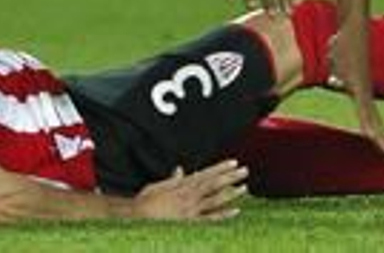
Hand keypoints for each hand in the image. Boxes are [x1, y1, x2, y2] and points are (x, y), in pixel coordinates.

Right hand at [132, 160, 248, 220]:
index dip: (221, 167)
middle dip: (230, 176)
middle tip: (245, 170)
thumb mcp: (158, 185)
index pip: (206, 173)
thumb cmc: (146, 200)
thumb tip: (179, 170)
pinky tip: (235, 211)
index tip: (234, 162)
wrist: (137, 215)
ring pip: (215, 198)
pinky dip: (223, 214)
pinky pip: (209, 218)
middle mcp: (189, 194)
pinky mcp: (189, 222)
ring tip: (244, 187)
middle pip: (214, 183)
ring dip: (231, 193)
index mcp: (182, 184)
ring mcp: (190, 208)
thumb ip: (172, 179)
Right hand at [327, 20, 383, 154]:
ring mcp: (362, 87)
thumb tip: (334, 83)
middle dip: (382, 138)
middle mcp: (365, 90)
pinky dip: (367, 121)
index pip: (370, 116)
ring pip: (370, 117)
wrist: (352, 28)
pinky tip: (371, 133)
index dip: (378, 131)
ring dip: (377, 134)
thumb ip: (339, 75)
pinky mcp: (358, 83)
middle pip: (373, 120)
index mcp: (361, 89)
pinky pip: (363, 107)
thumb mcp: (339, 64)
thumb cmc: (345, 43)